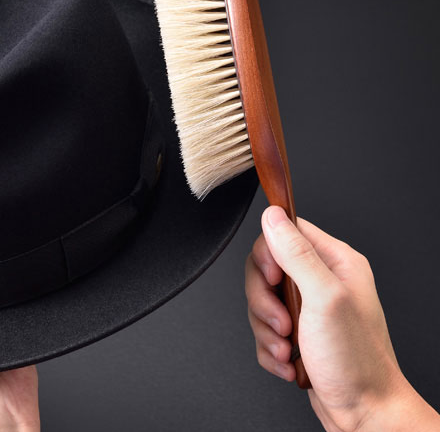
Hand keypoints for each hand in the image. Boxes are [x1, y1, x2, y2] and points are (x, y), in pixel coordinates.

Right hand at [245, 206, 439, 431]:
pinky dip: (270, 351)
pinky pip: (264, 332)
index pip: (285, 233)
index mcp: (336, 263)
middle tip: (283, 323)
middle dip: (264, 303)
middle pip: (265, 271)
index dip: (268, 256)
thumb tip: (272, 216)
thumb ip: (296, 253)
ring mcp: (310, 310)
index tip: (273, 280)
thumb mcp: (324, 298)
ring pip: (261, 304)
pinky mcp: (298, 335)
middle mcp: (322, 282)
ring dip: (267, 332)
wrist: (366, 414)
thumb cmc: (357, 361)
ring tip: (288, 349)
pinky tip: (291, 364)